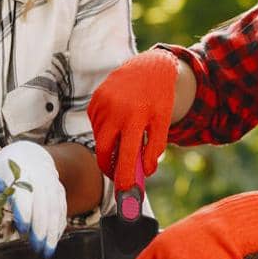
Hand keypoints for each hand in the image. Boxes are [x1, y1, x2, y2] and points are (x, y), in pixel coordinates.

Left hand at [0, 140, 66, 257]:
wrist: (28, 153)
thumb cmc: (4, 167)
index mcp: (18, 169)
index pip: (24, 191)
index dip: (24, 210)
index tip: (23, 229)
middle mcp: (39, 174)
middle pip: (43, 202)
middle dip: (41, 227)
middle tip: (37, 247)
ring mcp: (51, 182)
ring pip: (55, 206)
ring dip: (52, 230)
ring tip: (47, 250)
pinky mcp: (59, 189)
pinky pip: (62, 207)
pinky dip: (59, 224)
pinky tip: (55, 239)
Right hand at [88, 50, 177, 191]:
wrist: (148, 66)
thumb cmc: (159, 98)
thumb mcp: (163, 122)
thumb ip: (154, 148)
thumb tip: (145, 172)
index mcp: (134, 117)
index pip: (125, 155)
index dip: (123, 176)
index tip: (124, 191)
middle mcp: (114, 111)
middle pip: (102, 151)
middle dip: (108, 167)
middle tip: (118, 174)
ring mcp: (101, 104)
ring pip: (99, 139)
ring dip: (108, 146)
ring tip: (124, 136)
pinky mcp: (94, 101)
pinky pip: (95, 126)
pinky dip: (104, 131)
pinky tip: (117, 122)